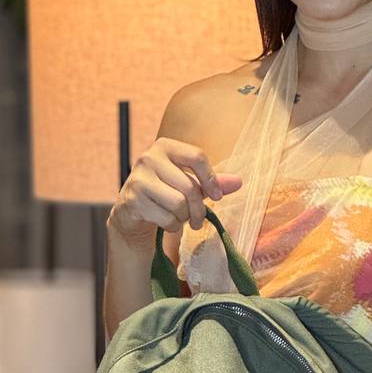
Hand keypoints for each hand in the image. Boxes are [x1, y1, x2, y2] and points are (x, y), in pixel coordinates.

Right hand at [107, 137, 242, 249]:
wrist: (132, 211)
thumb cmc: (165, 192)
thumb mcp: (189, 183)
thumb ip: (212, 182)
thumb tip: (239, 182)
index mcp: (165, 146)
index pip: (197, 157)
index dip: (211, 179)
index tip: (217, 197)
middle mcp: (148, 158)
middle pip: (189, 186)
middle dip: (198, 208)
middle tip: (199, 219)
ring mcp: (138, 179)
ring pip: (177, 203)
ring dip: (184, 217)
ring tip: (180, 218)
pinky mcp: (132, 200)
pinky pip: (165, 218)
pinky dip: (171, 225)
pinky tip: (165, 222)